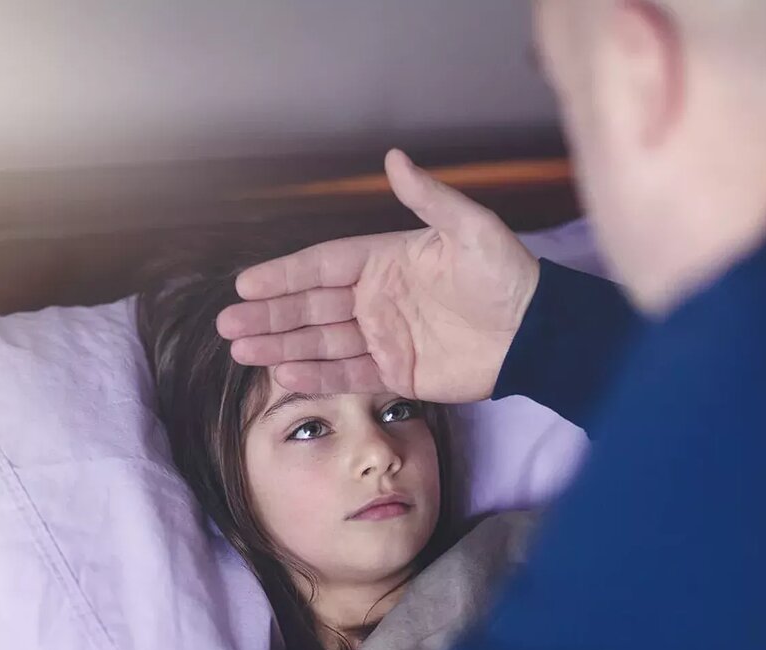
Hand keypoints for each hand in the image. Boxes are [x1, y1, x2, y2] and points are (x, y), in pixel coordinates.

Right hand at [217, 149, 540, 402]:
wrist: (537, 332)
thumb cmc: (507, 275)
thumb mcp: (471, 229)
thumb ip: (429, 198)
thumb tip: (395, 158)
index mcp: (385, 261)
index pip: (323, 266)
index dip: (285, 274)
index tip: (248, 282)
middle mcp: (376, 299)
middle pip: (311, 306)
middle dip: (270, 315)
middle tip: (228, 322)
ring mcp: (384, 337)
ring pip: (321, 342)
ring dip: (281, 346)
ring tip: (241, 350)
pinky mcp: (397, 373)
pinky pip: (348, 375)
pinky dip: (316, 375)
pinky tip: (283, 374)